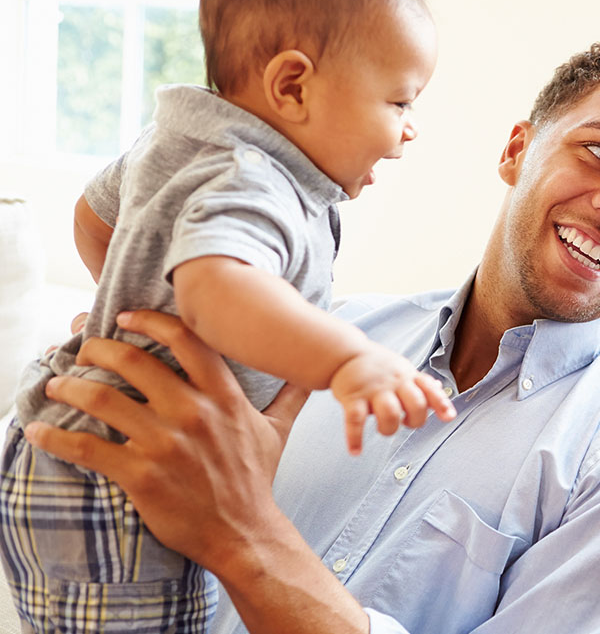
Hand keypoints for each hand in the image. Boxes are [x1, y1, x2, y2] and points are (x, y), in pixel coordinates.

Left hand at [24, 310, 309, 572]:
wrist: (245, 533)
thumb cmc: (257, 481)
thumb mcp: (277, 432)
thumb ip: (289, 398)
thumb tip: (312, 375)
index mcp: (223, 396)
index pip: (185, 339)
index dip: (148, 320)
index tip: (122, 316)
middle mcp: (194, 413)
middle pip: (134, 361)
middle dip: (98, 349)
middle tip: (80, 349)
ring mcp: (166, 443)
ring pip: (103, 399)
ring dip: (70, 387)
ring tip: (56, 384)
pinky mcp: (140, 475)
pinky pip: (88, 447)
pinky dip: (55, 436)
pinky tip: (37, 431)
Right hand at [330, 345, 455, 454]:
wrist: (345, 354)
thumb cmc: (379, 367)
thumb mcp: (402, 369)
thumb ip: (420, 382)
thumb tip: (441, 389)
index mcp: (407, 377)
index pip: (429, 389)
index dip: (441, 403)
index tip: (449, 417)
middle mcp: (394, 383)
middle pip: (416, 403)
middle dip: (416, 420)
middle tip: (406, 422)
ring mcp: (373, 390)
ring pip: (390, 414)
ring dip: (390, 429)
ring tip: (385, 429)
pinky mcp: (352, 398)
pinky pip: (355, 420)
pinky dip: (355, 438)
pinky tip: (356, 451)